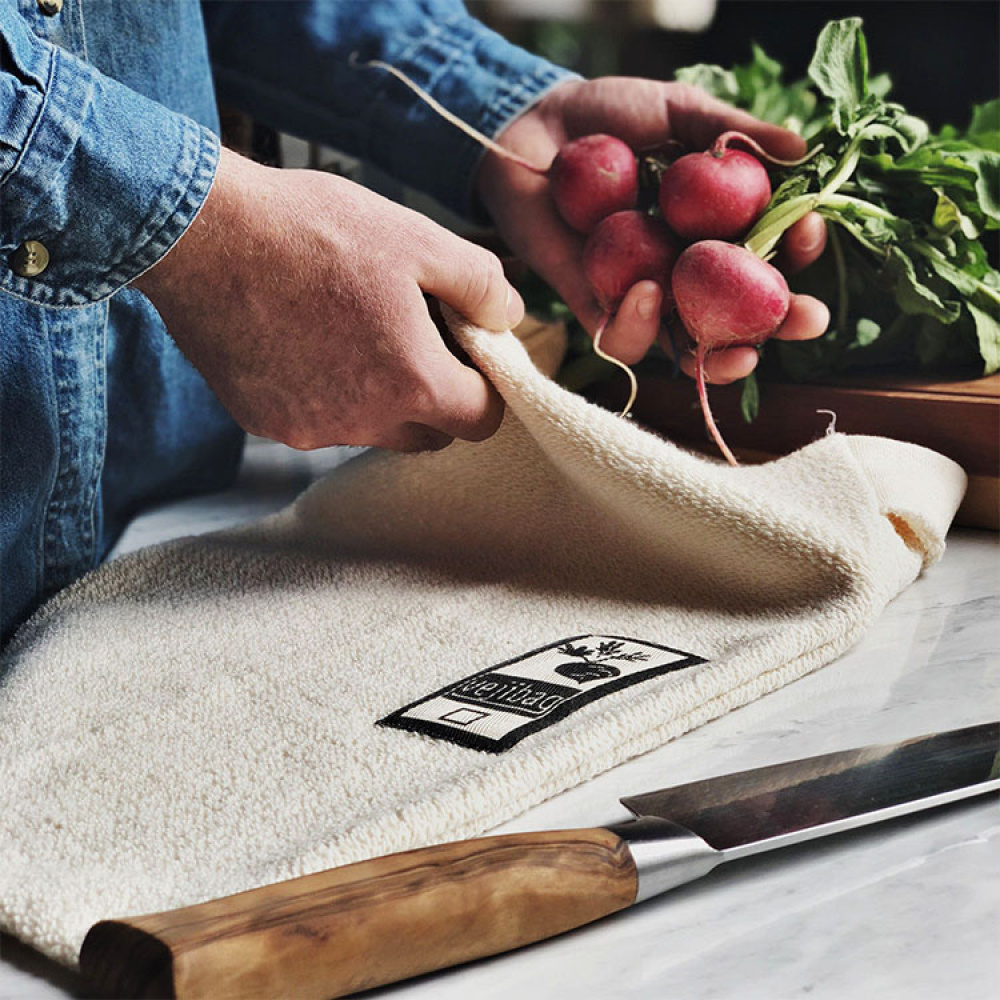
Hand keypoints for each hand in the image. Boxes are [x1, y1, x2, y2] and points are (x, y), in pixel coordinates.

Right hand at [134, 148, 523, 450]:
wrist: (200, 233)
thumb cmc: (311, 230)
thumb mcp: (417, 239)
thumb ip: (480, 285)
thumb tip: (508, 318)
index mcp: (412, 383)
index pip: (481, 421)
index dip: (485, 388)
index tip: (468, 354)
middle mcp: (363, 422)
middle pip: (428, 434)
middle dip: (435, 396)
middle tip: (415, 337)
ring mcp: (309, 428)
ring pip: (372, 430)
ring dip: (379, 396)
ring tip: (352, 330)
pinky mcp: (265, 422)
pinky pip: (317, 421)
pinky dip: (325, 393)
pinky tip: (304, 341)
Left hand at [476, 77, 829, 383]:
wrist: (532, 125)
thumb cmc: (608, 115)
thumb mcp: (677, 111)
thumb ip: (733, 132)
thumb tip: (801, 148)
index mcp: (718, 225)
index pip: (772, 249)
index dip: (798, 249)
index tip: (807, 231)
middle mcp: (686, 267)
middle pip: (743, 311)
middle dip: (782, 323)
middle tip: (810, 320)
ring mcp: (642, 291)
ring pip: (688, 343)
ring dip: (719, 353)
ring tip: (737, 349)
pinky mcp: (593, 305)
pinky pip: (621, 338)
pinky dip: (638, 326)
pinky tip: (649, 293)